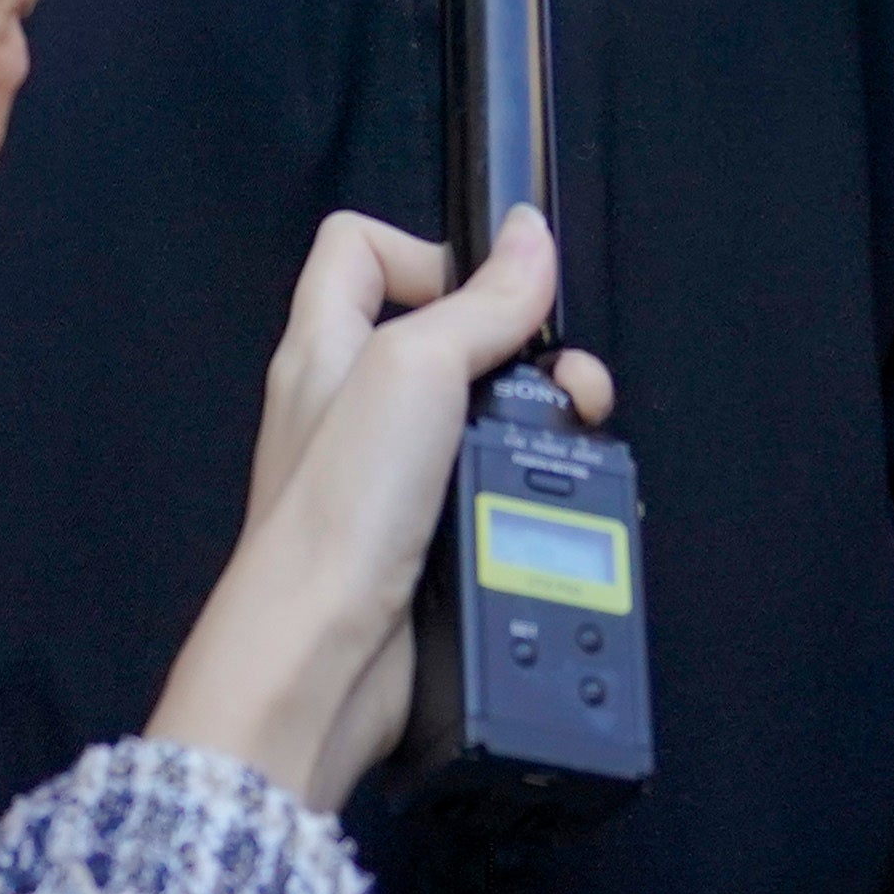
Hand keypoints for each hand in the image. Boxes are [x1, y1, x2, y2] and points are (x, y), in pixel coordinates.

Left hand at [148, 211, 611, 809]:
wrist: (325, 654)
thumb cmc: (334, 516)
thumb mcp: (416, 369)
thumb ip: (479, 303)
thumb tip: (527, 239)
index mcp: (326, 344)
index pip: (360, 249)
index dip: (428, 251)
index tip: (488, 289)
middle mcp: (353, 404)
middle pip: (445, 334)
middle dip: (518, 347)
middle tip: (559, 376)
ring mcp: (389, 475)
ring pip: (479, 414)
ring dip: (535, 420)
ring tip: (568, 435)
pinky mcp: (425, 535)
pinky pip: (488, 486)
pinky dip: (528, 485)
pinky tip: (545, 494)